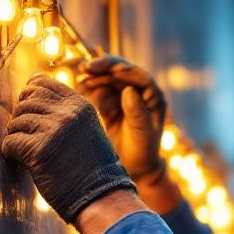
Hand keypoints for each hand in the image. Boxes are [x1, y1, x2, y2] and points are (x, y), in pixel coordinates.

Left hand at [1, 74, 135, 222]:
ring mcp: (54, 130)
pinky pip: (10, 142)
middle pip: (26, 101)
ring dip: (15, 136)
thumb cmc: (91, 168)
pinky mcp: (39, 150)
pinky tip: (19, 161)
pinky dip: (10, 152)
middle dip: (21, 117)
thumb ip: (65, 111)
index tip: (28, 111)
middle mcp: (68, 113)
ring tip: (24, 151)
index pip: (42, 83)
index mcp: (80, 104)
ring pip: (16, 121)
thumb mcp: (86, 129)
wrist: (102, 198)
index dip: (29, 95)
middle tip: (25, 136)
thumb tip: (30, 88)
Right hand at [76, 55, 165, 180]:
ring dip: (94, 75)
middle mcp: (139, 91)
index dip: (121, 68)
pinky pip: (98, 89)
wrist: (134, 167)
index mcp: (153, 95)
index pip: (137, 75)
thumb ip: (137, 112)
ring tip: (82, 76)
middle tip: (87, 67)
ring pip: (107, 78)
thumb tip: (127, 90)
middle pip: (120, 72)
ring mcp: (123, 96)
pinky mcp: (110, 103)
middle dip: (104, 67)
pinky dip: (89, 86)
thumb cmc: (144, 151)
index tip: (106, 68)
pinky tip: (80, 84)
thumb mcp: (143, 133)